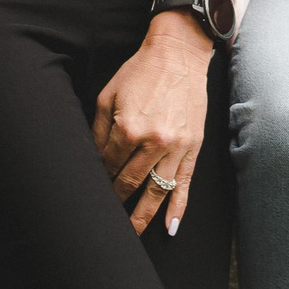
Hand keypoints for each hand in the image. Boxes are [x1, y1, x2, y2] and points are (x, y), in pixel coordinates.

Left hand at [92, 15, 212, 237]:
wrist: (178, 54)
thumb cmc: (141, 71)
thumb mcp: (108, 95)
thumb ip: (98, 130)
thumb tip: (95, 160)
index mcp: (129, 128)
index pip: (110, 166)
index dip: (101, 178)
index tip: (95, 189)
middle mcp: (153, 142)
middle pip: (130, 183)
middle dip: (117, 200)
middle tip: (106, 217)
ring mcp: (176, 147)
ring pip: (156, 192)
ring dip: (142, 217)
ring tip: (131, 234)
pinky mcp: (193, 147)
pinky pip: (184, 185)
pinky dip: (178, 209)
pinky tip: (171, 227)